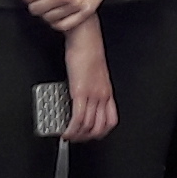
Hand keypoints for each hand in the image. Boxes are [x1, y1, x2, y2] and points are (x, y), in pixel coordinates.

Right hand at [61, 19, 118, 141]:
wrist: (86, 38)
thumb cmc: (87, 50)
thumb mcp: (94, 73)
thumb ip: (91, 86)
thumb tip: (81, 97)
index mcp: (107, 91)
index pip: (111, 120)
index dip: (101, 132)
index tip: (90, 135)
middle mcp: (102, 95)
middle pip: (100, 127)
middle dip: (87, 138)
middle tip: (76, 139)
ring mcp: (92, 95)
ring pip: (88, 126)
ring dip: (77, 136)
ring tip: (68, 136)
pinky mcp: (80, 92)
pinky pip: (78, 118)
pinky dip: (71, 129)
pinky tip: (65, 132)